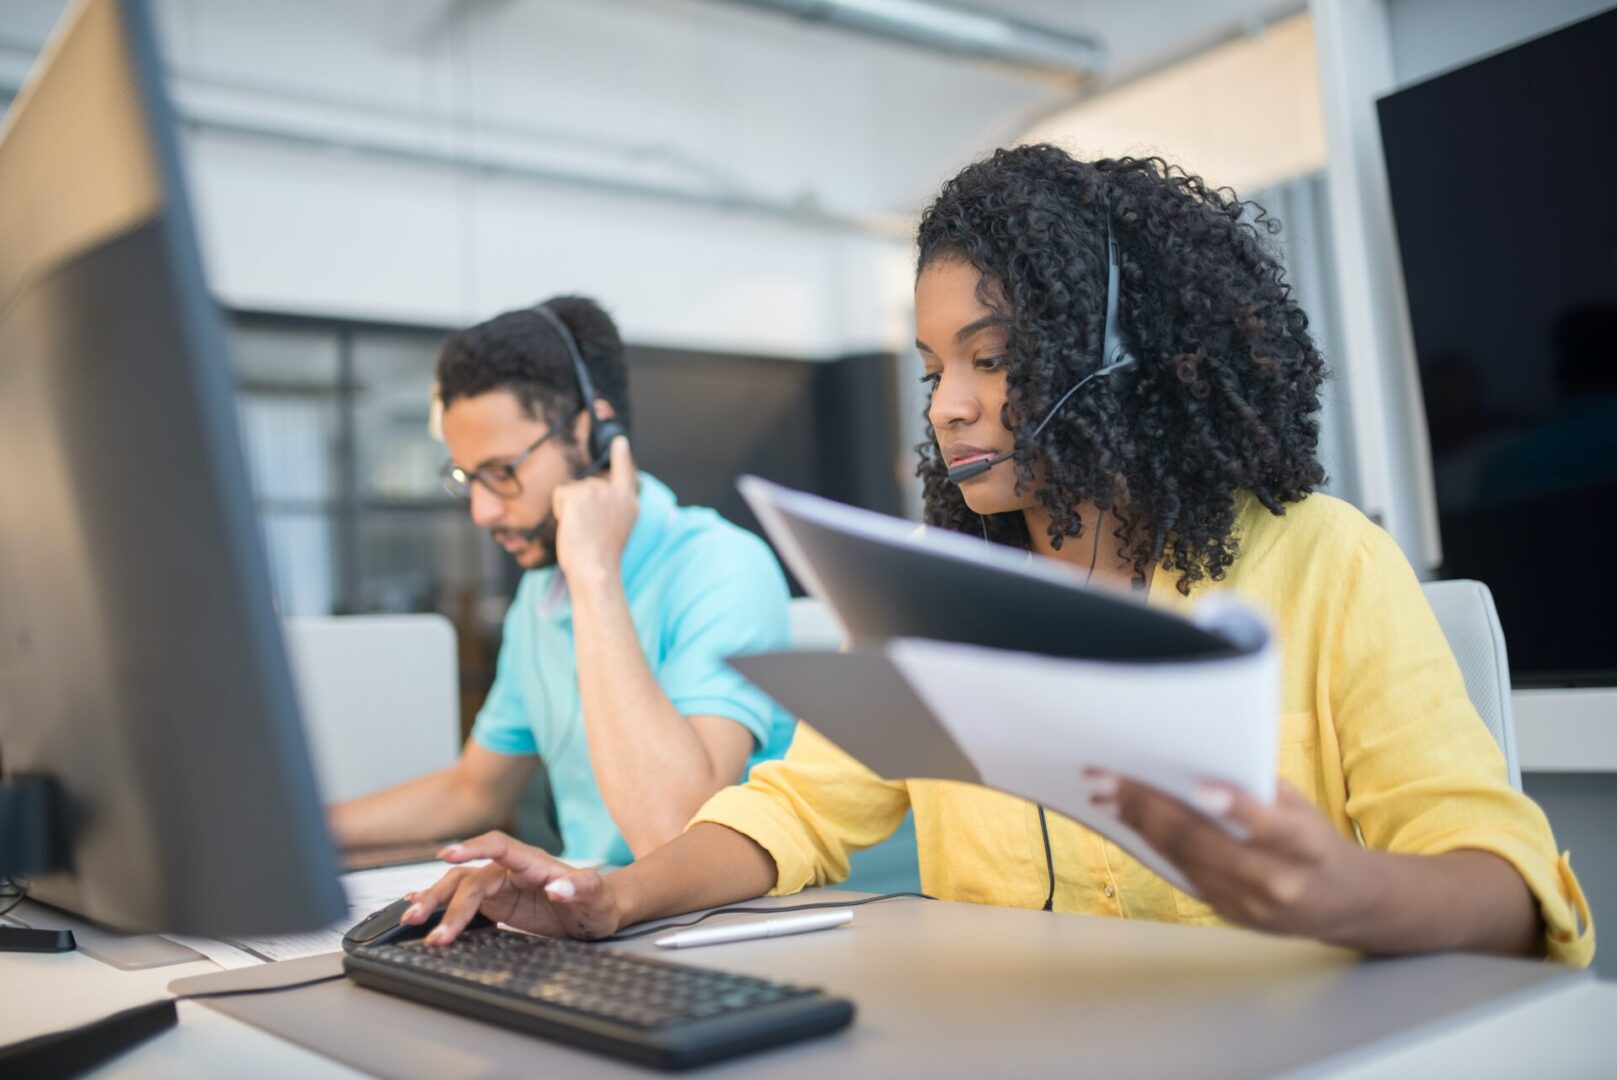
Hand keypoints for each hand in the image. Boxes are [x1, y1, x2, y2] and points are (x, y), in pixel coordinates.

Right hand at [400, 831, 625, 944]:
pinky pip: (462, 899)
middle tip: (420, 918)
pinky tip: (416, 905)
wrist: (598, 911)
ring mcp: (501, 886)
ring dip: (435, 902)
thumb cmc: (600, 901)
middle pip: (469, 875)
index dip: (472, 847)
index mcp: (533, 862)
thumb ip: (582, 888)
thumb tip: (558, 886)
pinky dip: (439, 902)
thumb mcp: (598, 897)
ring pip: (459, 887)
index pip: (498, 846)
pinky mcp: (496, 903)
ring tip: (411, 921)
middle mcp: (511, 871)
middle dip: (443, 897)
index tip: (447, 854)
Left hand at [553, 435, 638, 584]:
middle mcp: (616, 492)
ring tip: (582, 531)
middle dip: (580, 505)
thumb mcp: (614, 528)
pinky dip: (560, 511)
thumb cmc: (600, 557)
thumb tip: (589, 493)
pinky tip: (572, 526)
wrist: (595, 568)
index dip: (621, 456)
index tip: (619, 441)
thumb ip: (609, 507)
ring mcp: (598, 490)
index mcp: (629, 503)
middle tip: (589, 532)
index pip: (625, 473)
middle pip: (587, 486)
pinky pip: (560, 495)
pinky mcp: (579, 493)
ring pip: (572, 492)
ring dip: (570, 510)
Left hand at [1089, 770, 1379, 943]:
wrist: (1343, 902)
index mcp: (1304, 847)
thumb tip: (1195, 759)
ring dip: (1138, 824)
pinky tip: (1128, 820)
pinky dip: (1152, 844)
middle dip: (1150, 807)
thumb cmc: (1314, 839)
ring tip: (1106, 795)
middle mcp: (1276, 880)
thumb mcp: (1301, 808)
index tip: (1200, 787)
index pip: (1269, 827)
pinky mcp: (1228, 914)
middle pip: (1204, 844)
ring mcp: (1249, 905)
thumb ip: (1258, 791)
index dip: (1235, 807)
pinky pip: (1182, 874)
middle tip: (1108, 778)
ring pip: (1183, 860)